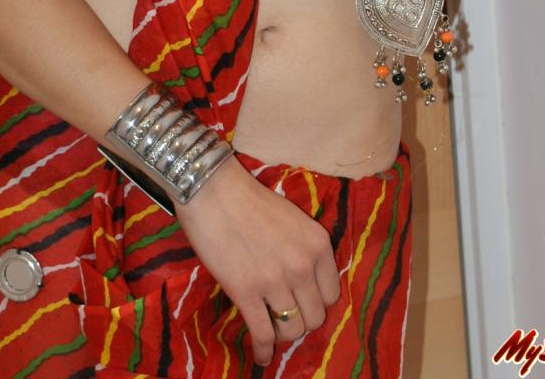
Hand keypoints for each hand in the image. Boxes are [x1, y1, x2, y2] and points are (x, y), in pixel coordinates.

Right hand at [177, 155, 340, 366]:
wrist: (213, 189)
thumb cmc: (249, 199)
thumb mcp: (292, 220)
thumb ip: (303, 250)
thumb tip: (304, 285)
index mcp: (318, 244)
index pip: (332, 295)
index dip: (316, 302)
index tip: (303, 302)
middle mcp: (303, 265)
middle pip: (315, 317)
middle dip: (300, 320)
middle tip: (284, 315)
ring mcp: (275, 280)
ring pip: (292, 329)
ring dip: (281, 333)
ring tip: (270, 328)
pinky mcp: (246, 292)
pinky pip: (263, 334)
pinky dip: (262, 350)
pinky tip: (260, 356)